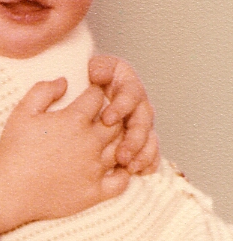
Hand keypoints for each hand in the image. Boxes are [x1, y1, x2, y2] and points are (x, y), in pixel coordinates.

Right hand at [0, 78, 129, 236]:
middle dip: (111, 115)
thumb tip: (65, 81)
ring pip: (122, 148)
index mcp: (74, 120)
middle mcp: (90, 143)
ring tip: (107, 139)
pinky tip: (114, 167)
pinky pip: (122, 181)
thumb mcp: (22, 112)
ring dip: (118, 141)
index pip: (97, 97)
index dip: (94, 92)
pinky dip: (123, 172)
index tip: (90, 95)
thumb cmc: (15, 149)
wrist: (11, 191)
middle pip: (116, 121)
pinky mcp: (95, 192)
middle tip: (102, 116)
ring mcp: (95, 169)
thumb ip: (43, 90)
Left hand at [89, 56, 159, 173]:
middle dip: (133, 139)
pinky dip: (148, 162)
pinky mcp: (141, 139)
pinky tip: (138, 172)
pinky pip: (151, 152)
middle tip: (121, 155)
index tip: (107, 119)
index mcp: (129, 84)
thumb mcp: (93, 68)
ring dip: (141, 154)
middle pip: (143, 121)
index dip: (121, 107)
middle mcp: (139, 104)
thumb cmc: (89, 80)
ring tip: (128, 166)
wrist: (90, 91)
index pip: (130, 95)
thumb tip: (98, 74)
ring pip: (149, 138)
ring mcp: (142, 122)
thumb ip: (98, 68)